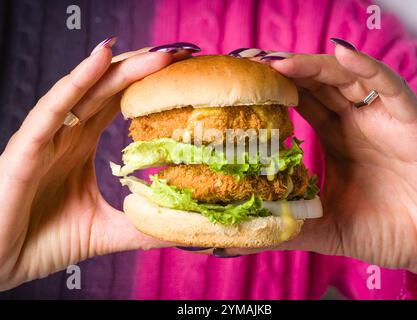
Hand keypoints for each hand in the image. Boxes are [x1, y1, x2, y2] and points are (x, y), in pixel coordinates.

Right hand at [0, 39, 190, 290]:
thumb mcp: (106, 232)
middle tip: (180, 52)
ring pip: (86, 91)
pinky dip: (78, 81)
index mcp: (81, 145)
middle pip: (108, 89)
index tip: (181, 72)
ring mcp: (45, 137)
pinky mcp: (26, 148)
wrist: (0, 265)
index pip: (119, 103)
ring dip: (120, 68)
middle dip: (143, 69)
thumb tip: (183, 230)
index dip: (148, 86)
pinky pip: (53, 108)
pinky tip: (103, 58)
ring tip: (156, 53)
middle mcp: (65, 133)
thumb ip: (142, 226)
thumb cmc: (44, 242)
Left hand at [223, 41, 416, 287]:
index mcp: (336, 138)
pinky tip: (341, 55)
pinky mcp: (408, 122)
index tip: (243, 83)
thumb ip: (286, 226)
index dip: (274, 89)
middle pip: (318, 84)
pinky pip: (388, 86)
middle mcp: (356, 123)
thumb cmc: (380, 232)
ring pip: (346, 79)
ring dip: (314, 67)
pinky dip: (366, 68)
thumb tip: (238, 240)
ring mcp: (381, 119)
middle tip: (250, 63)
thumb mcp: (323, 227)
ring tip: (279, 62)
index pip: (301, 101)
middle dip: (285, 71)